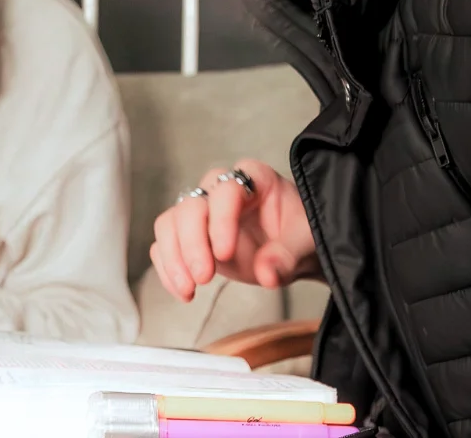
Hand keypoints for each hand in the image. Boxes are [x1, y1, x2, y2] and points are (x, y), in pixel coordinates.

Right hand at [150, 159, 318, 301]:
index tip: (224, 254)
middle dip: (192, 244)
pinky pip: (164, 246)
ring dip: (174, 258)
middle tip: (203, 277)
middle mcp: (220, 190)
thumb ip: (288, 254)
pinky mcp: (189, 237)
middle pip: (191, 207)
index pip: (226, 190)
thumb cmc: (300, 235)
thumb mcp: (306, 241)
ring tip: (189, 289)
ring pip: (170, 224)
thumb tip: (267, 274)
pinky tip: (184, 292)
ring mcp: (201, 213)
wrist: (296, 252)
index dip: (221, 220)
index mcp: (252, 178)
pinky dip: (168, 270)